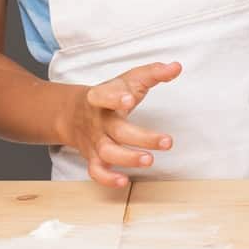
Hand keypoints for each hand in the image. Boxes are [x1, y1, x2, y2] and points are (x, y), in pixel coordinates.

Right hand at [62, 61, 182, 187]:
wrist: (71, 113)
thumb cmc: (108, 94)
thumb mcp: (126, 80)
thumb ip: (152, 73)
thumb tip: (176, 67)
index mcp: (101, 97)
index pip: (102, 96)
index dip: (113, 98)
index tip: (129, 99)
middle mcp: (97, 121)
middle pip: (117, 130)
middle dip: (141, 138)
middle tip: (167, 142)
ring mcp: (94, 141)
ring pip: (107, 152)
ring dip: (128, 159)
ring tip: (149, 160)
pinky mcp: (93, 157)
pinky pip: (96, 172)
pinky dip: (107, 179)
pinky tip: (124, 181)